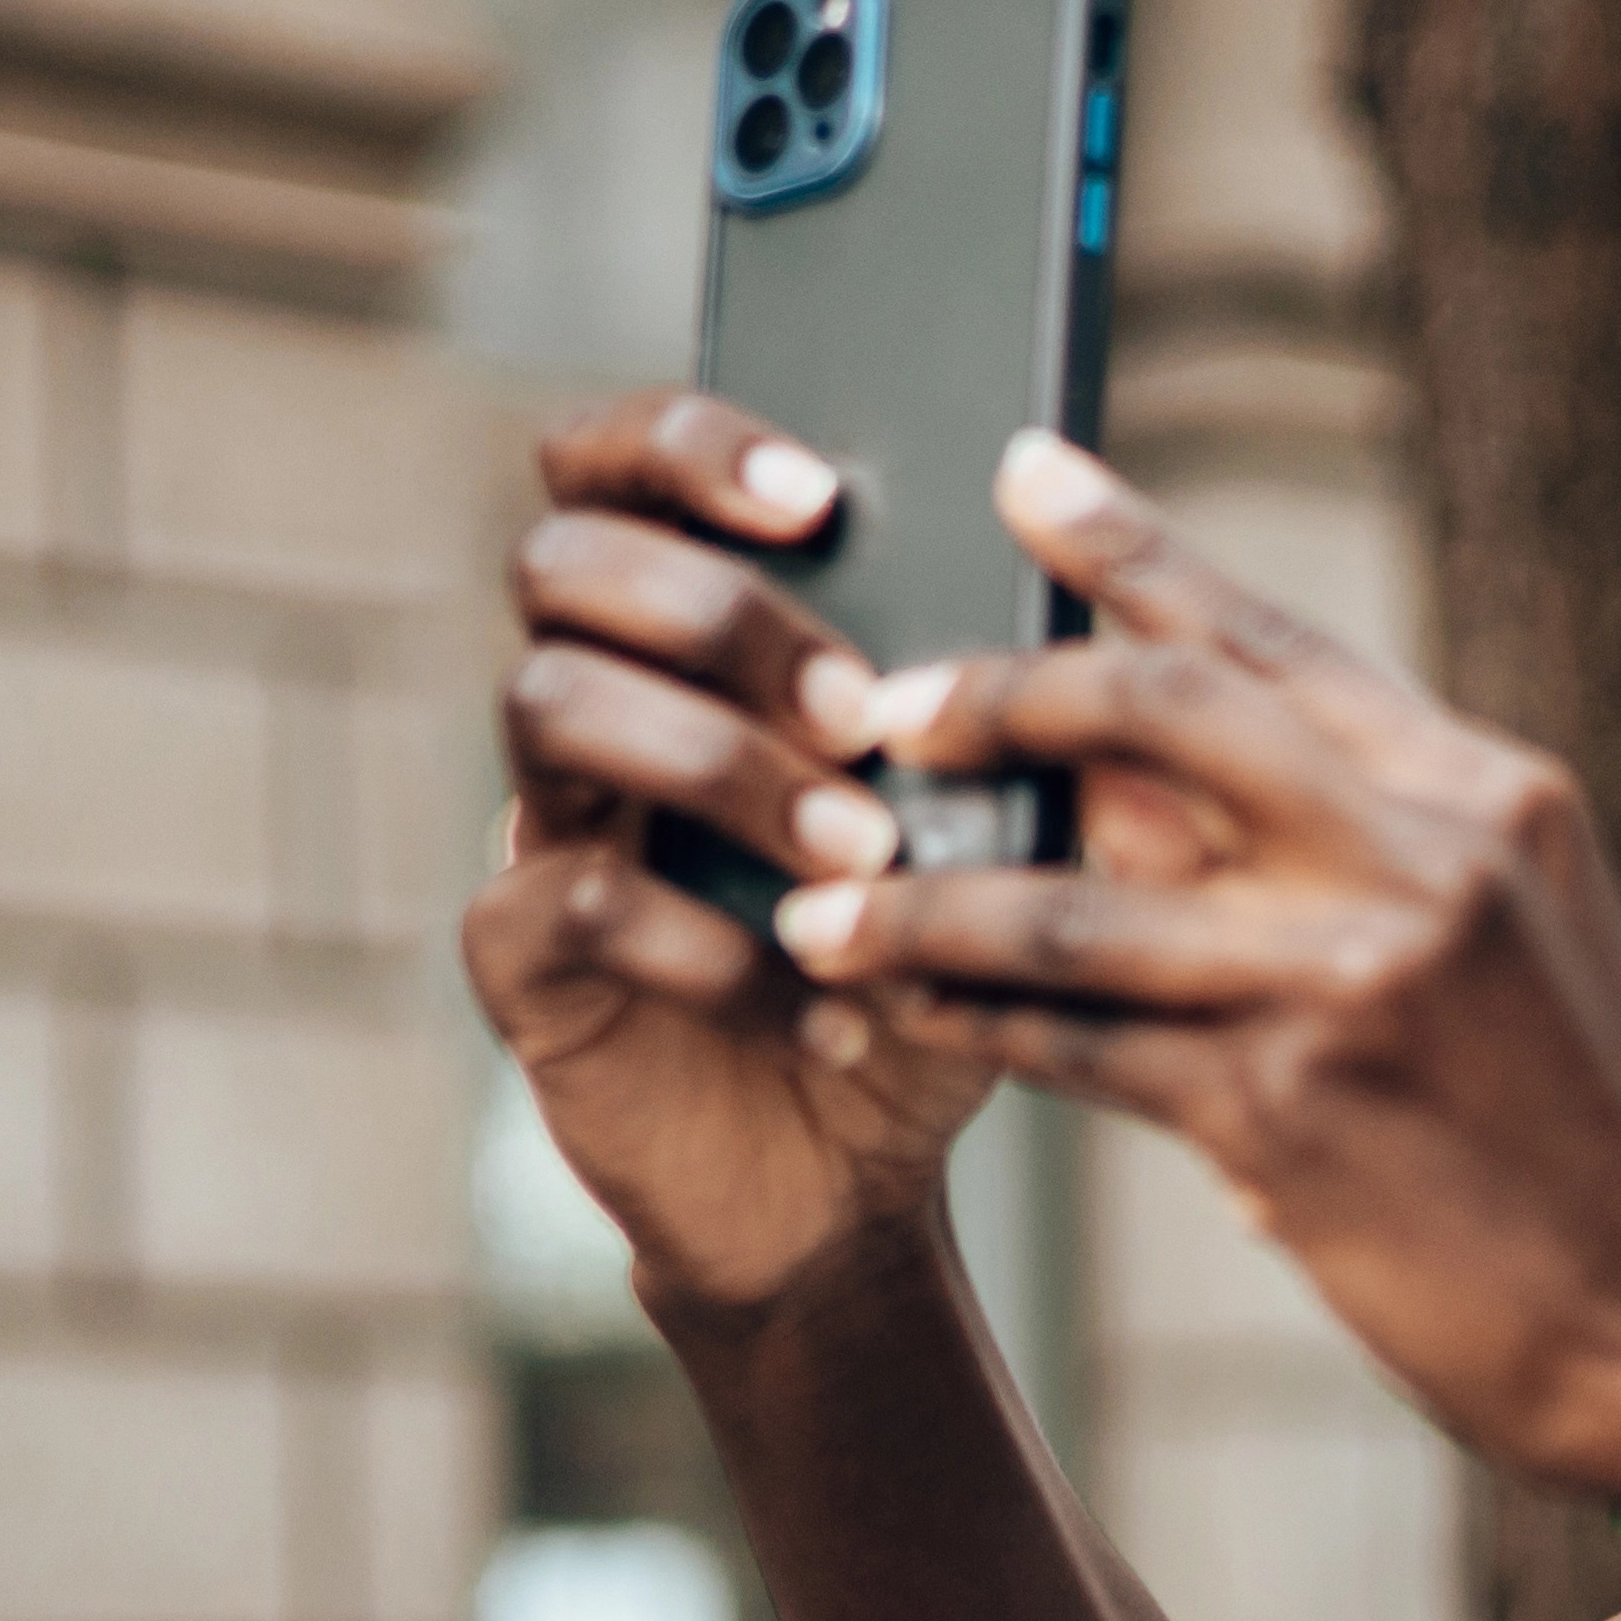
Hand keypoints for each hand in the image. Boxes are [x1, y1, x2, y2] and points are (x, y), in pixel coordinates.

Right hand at [465, 390, 987, 1317]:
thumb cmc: (917, 964)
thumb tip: (1101, 589)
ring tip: (859, 860)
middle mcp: (592, 700)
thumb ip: (1012, 703)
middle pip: (560, 558)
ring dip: (724, 768)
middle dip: (721, 613)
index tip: (820, 496)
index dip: (689, 442)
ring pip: (551, 704)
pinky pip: (575, 899)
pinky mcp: (519, 956)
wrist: (846, 1178)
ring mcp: (539, 822)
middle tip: (861, 712)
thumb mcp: (995, 826)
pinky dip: (718, 951)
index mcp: (686, 634)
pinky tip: (835, 1010)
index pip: (615, 461)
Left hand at [774, 433, 1620, 1496]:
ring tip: (820, 909)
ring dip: (923, 905)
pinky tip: (900, 1017)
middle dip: (993, 698)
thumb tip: (1130, 781)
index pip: (1271, 637)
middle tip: (881, 708)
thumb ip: (1341, 843)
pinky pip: (1074, 1045)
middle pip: (1154, 717)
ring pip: (1071, 903)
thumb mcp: (1502, 935)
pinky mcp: (1284, 1114)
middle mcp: (1421, 857)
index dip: (1131, 548)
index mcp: (1481, 790)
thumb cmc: (1579, 1130)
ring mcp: (1351, 981)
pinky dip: (970, 1024)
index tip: (1025, 473)